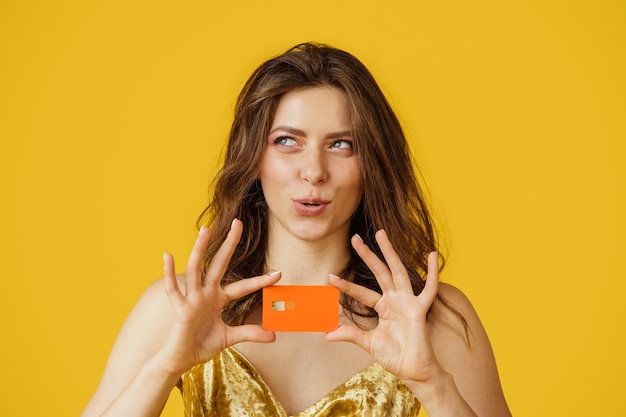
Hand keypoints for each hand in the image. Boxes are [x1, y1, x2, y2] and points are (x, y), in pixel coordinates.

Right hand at [158, 219, 279, 375]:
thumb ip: (250, 333)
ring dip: (199, 249)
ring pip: (196, 269)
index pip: (242, 287)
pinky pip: (173, 290)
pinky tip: (168, 256)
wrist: (182, 359)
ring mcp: (192, 299)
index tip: (279, 274)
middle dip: (229, 244)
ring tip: (205, 230)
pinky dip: (170, 273)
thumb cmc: (202, 345)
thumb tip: (273, 335)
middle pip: (219, 264)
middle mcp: (206, 293)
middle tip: (238, 223)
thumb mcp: (230, 338)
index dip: (260, 281)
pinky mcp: (181, 309)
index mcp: (218, 299)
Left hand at [325, 230, 443, 384]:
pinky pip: (429, 289)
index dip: (346, 286)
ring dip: (389, 252)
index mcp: (383, 307)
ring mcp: (407, 302)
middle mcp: (395, 300)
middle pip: (379, 272)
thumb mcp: (368, 343)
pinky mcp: (419, 309)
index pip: (361, 292)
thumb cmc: (395, 357)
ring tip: (381, 234)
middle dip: (367, 254)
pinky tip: (432, 255)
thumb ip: (351, 335)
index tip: (330, 277)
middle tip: (354, 238)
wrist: (413, 371)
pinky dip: (433, 272)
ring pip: (397, 271)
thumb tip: (327, 335)